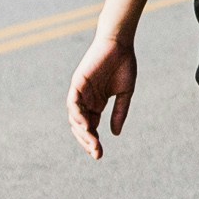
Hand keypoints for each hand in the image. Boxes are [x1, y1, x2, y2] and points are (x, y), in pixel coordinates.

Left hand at [66, 29, 136, 156]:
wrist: (120, 44)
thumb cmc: (123, 64)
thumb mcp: (125, 93)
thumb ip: (119, 113)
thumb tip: (114, 134)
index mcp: (96, 103)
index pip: (91, 128)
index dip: (93, 142)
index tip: (100, 155)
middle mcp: (86, 100)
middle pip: (81, 127)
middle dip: (87, 141)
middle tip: (97, 153)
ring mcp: (80, 92)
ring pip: (75, 118)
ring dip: (82, 132)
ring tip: (93, 143)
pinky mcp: (77, 83)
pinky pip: (73, 103)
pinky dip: (78, 115)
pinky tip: (87, 126)